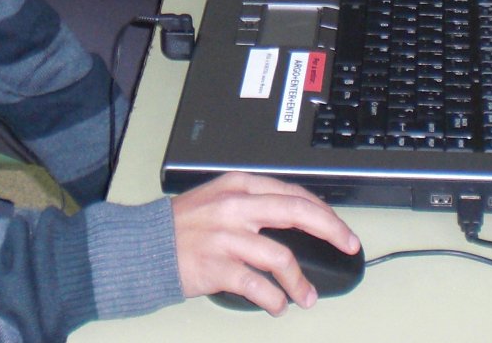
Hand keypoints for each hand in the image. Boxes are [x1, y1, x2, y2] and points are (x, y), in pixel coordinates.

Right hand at [173, 172, 359, 313]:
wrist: (144, 246)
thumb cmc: (182, 226)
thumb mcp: (219, 198)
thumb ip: (254, 203)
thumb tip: (297, 217)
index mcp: (239, 186)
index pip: (294, 193)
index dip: (324, 212)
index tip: (341, 228)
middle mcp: (236, 206)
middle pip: (297, 213)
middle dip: (331, 230)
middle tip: (347, 246)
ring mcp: (226, 237)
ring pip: (281, 257)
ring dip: (300, 282)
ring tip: (305, 297)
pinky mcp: (217, 267)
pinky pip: (258, 286)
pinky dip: (274, 299)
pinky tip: (277, 305)